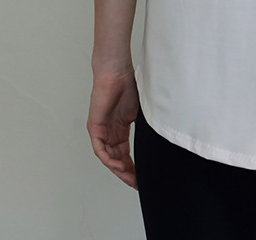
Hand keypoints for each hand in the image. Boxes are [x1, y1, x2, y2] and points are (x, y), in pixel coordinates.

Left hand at [86, 64, 139, 189]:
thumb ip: (145, 126)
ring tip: (131, 177)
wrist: (117, 72)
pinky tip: (119, 166)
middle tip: (137, 184)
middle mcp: (109, 132)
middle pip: (116, 159)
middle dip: (127, 173)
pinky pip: (100, 150)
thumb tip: (160, 137)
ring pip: (108, 157)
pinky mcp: (95, 127)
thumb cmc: (129, 85)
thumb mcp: (141, 111)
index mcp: (120, 128)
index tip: (141, 177)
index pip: (124, 154)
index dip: (133, 167)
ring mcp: (101, 131)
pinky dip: (109, 159)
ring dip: (119, 169)